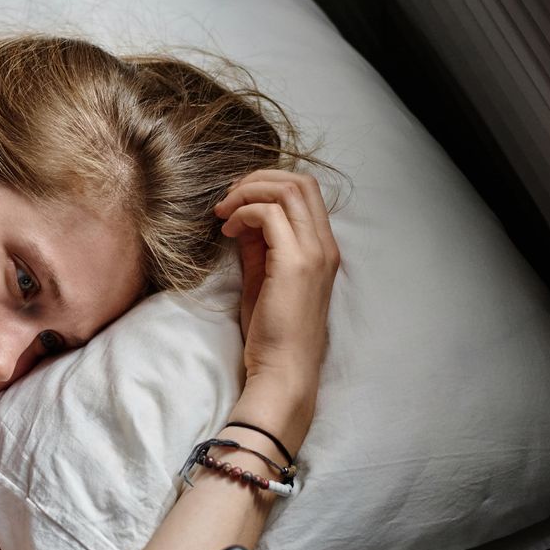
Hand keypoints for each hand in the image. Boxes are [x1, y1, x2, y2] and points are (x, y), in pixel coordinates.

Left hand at [214, 168, 341, 402]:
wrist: (283, 371)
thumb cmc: (273, 332)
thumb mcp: (265, 277)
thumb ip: (260, 245)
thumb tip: (241, 217)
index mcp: (323, 249)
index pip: (306, 192)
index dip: (269, 184)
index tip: (238, 200)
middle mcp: (325, 246)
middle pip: (301, 182)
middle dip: (259, 179)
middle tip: (229, 197)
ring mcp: (314, 253)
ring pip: (287, 190)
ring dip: (248, 192)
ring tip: (224, 212)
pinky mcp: (295, 263)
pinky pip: (268, 214)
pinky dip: (243, 213)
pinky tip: (227, 231)